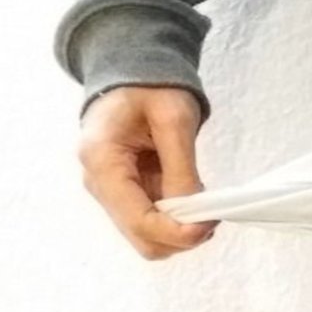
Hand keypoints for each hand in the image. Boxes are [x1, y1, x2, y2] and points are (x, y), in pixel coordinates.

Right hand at [76, 86, 217, 259]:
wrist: (134, 73)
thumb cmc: (152, 88)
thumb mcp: (174, 119)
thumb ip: (181, 168)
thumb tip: (192, 214)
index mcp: (102, 162)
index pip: (138, 220)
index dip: (176, 233)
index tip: (210, 225)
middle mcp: (98, 183)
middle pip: (140, 237)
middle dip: (179, 236)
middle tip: (212, 216)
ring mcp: (110, 190)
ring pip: (146, 236)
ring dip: (179, 231)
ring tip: (204, 207)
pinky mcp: (124, 192)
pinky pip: (151, 221)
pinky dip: (175, 220)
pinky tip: (193, 200)